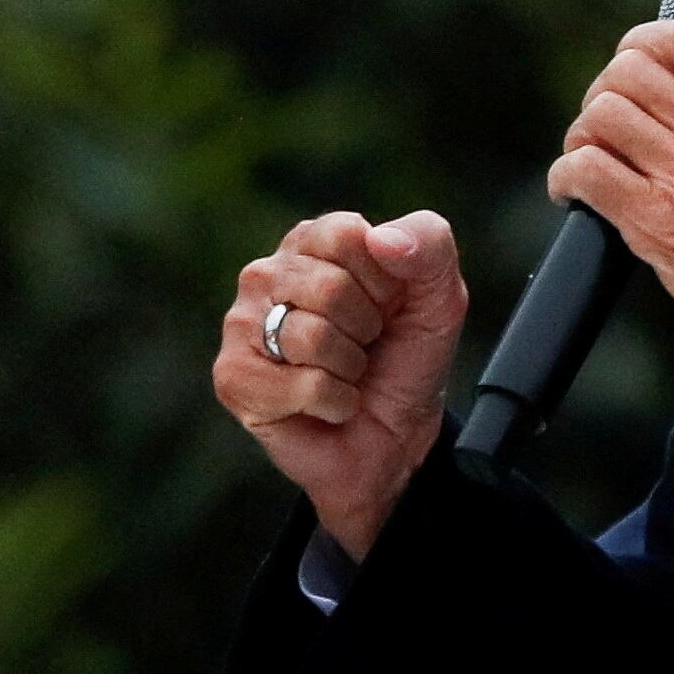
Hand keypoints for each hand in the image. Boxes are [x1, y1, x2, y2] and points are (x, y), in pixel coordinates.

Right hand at [213, 210, 467, 560]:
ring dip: (351, 368)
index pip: (346, 235)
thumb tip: (380, 238)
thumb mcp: (440, 296)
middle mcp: (267, 274)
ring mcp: (241, 324)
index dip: (384, 281)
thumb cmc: (407, 358)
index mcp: (312, 241)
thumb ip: (430, 244)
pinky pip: (302, 384)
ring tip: (346, 374)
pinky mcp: (233, 378)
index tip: (388, 306)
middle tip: (365, 346)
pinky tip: (328, 405)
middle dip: (366, 328)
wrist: (395, 438)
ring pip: (311, 336)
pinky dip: (335, 402)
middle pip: (328, 286)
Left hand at [547, 17, 673, 366]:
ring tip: (589, 160)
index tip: (631, 71)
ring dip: (582, 135)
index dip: (642, 45)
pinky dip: (566, 178)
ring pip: (601, 113)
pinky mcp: (654, 221)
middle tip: (604, 125)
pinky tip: (574, 194)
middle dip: (604, 92)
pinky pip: (585, 170)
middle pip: (629, 70)